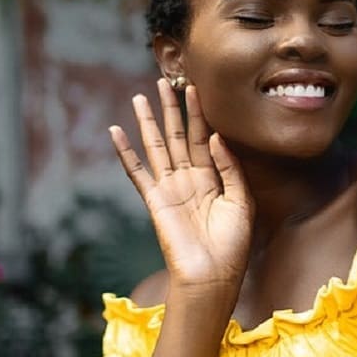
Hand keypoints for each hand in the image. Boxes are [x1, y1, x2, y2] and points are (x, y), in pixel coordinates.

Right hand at [109, 79, 253, 291]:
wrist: (212, 275)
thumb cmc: (232, 243)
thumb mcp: (241, 201)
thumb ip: (229, 167)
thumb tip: (214, 136)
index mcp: (213, 177)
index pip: (203, 137)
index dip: (199, 113)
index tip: (195, 87)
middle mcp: (190, 178)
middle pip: (177, 135)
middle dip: (171, 109)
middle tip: (164, 81)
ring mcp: (170, 188)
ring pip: (156, 147)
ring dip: (148, 122)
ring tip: (139, 98)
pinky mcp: (155, 200)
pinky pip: (137, 172)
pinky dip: (125, 153)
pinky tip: (116, 132)